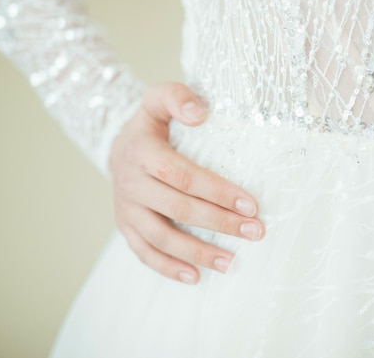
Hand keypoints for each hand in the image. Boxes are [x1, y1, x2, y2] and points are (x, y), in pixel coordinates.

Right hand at [108, 82, 263, 283]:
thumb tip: (200, 113)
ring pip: (161, 237)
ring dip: (198, 252)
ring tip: (231, 262)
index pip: (182, 175)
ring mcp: (126, 208)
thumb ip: (177, 97)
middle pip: (178, 208)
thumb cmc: (150, 124)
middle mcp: (131, 182)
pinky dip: (168, 268)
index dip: (217, 191)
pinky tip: (195, 276)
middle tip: (256, 232)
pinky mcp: (125, 226)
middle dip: (220, 223)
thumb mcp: (158, 99)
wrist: (117, 145)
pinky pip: (144, 252)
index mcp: (142, 151)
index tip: (251, 204)